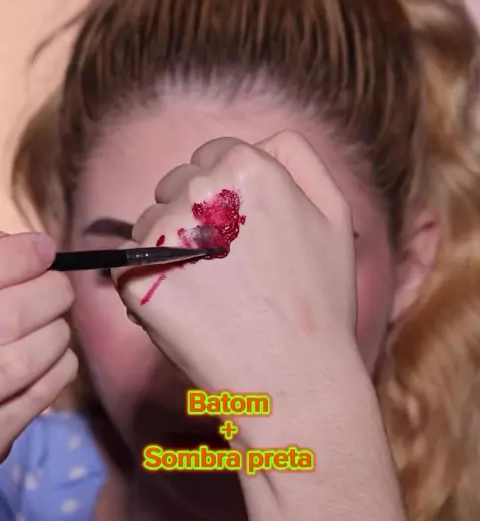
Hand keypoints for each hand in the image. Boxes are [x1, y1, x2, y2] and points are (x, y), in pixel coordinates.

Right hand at [0, 232, 76, 459]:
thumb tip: (29, 249)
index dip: (19, 257)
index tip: (43, 249)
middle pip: (9, 317)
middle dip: (47, 294)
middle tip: (56, 288)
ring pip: (24, 361)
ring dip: (54, 334)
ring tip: (54, 324)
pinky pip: (32, 401)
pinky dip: (57, 371)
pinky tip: (59, 357)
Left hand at [113, 132, 357, 441]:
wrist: (294, 380)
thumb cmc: (320, 300)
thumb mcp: (334, 213)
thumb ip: (298, 157)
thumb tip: (259, 140)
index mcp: (247, 167)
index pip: (212, 156)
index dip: (227, 195)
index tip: (242, 233)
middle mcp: (198, 190)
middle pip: (175, 185)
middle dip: (194, 215)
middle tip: (230, 267)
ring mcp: (163, 235)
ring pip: (150, 224)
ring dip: (169, 249)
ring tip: (212, 293)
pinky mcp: (135, 278)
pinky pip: (129, 263)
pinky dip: (148, 283)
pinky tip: (188, 310)